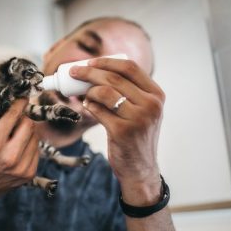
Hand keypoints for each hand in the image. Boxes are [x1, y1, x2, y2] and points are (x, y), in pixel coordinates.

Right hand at [0, 99, 39, 200]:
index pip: (13, 117)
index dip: (19, 104)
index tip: (23, 97)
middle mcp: (9, 158)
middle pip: (29, 125)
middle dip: (23, 117)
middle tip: (18, 117)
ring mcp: (21, 168)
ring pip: (35, 137)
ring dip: (27, 131)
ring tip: (15, 134)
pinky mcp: (29, 174)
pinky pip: (37, 150)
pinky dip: (29, 144)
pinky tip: (18, 146)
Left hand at [71, 58, 164, 204]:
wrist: (140, 168)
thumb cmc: (137, 136)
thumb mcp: (143, 112)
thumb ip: (130, 93)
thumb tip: (97, 73)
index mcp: (156, 95)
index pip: (130, 68)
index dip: (107, 62)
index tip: (90, 62)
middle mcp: (151, 105)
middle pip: (114, 78)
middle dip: (89, 72)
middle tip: (74, 72)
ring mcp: (138, 118)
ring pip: (105, 92)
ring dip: (88, 90)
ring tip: (84, 95)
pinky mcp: (122, 131)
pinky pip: (98, 110)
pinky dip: (89, 105)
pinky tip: (87, 106)